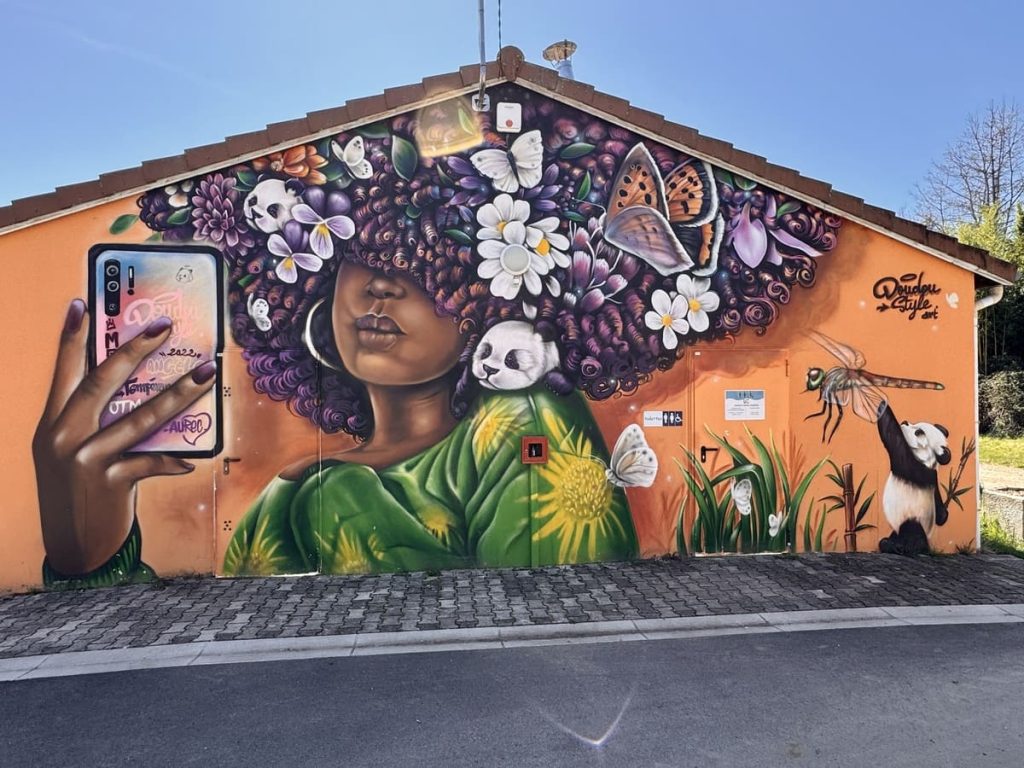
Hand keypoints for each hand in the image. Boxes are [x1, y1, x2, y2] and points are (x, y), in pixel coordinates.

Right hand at [32, 299, 216, 574]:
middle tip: (164, 325)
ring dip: (178, 393)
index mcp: (52, 424)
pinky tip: (194, 458)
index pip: (63, 372)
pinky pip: (152, 462)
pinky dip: (175, 458)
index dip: (71, 338)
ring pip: (138, 418)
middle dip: (134, 350)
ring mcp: (85, 461)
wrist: (74, 548)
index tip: (82, 303)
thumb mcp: (72, 454)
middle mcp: (63, 438)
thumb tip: (145, 389)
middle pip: (101, 383)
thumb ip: (94, 424)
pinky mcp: (110, 484)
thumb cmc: (81, 492)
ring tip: (206, 372)